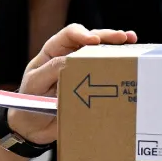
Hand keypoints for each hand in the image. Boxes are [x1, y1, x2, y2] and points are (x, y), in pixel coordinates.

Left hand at [10, 24, 136, 144]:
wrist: (31, 127)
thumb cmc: (29, 100)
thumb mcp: (35, 83)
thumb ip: (51, 70)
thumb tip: (71, 60)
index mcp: (53, 52)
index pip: (68, 35)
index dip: (82, 33)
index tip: (93, 41)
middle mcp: (69, 58)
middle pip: (90, 40)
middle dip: (107, 36)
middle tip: (123, 37)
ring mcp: (81, 72)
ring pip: (100, 55)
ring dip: (116, 47)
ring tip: (132, 42)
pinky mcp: (90, 87)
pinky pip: (104, 76)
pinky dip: (117, 69)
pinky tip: (130, 64)